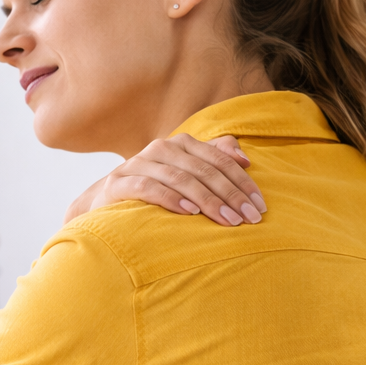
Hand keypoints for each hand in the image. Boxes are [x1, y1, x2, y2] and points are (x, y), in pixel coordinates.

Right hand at [65, 134, 266, 226]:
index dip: (242, 182)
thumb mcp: (187, 175)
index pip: (219, 160)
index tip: (260, 205)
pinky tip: (189, 212)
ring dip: (207, 200)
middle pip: (203, 170)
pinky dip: (171, 199)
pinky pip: (149, 187)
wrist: (105, 203)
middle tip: (249, 218)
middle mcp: (161, 148)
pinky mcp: (119, 182)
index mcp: (181, 144)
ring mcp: (138, 164)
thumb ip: (215, 161)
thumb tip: (245, 158)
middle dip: (230, 195)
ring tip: (227, 220)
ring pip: (180, 178)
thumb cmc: (155, 190)